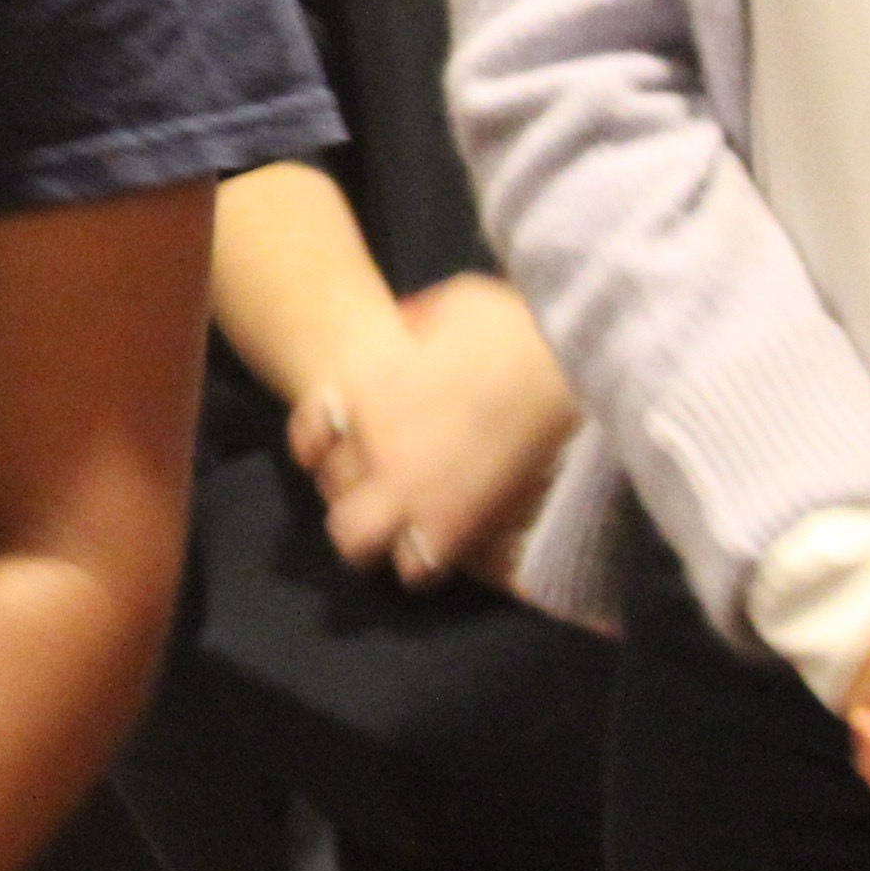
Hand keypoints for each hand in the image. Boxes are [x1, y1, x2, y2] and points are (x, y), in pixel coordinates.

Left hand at [292, 276, 575, 588]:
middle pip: (330, 490)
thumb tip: (408, 326)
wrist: (563, 367)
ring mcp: (409, 493)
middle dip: (349, 492)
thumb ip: (418, 320)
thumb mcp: (453, 303)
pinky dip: (424, 559)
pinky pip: (415, 566)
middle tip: (381, 487)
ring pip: (356, 541)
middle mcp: (374, 447)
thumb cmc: (513, 327)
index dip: (317, 441)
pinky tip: (445, 540)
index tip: (340, 441)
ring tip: (406, 524)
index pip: (306, 434)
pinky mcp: (452, 528)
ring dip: (377, 534)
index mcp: (366, 391)